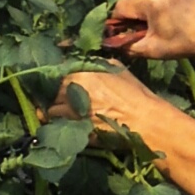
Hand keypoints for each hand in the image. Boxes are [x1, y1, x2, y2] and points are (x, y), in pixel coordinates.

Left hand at [43, 63, 157, 132]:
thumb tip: (84, 64)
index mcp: (82, 73)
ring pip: (50, 109)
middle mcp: (72, 91)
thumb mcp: (118, 69)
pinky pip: (57, 125)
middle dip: (54, 94)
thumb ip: (96, 64)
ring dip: (55, 110)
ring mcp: (71, 112)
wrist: (144, 121)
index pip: (57, 72)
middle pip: (50, 91)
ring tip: (64, 111)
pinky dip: (59, 123)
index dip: (59, 77)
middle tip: (62, 97)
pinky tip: (68, 123)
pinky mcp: (74, 129)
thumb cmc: (135, 94)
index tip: (63, 81)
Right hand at [101, 0, 194, 59]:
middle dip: (137, 12)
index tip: (129, 30)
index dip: (121, 21)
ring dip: (149, 2)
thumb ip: (128, 45)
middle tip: (150, 26)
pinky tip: (174, 5)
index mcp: (150, 0)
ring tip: (165, 15)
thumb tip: (110, 42)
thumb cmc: (185, 41)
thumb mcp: (153, 49)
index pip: (121, 7)